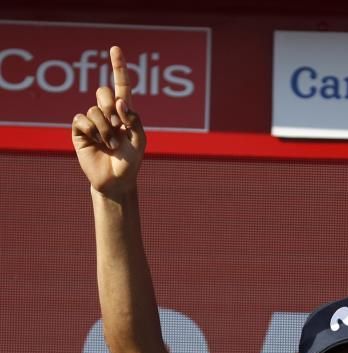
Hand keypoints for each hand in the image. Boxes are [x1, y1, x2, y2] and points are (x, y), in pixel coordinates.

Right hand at [71, 46, 145, 196]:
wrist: (116, 181)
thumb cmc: (130, 161)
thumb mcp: (140, 141)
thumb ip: (134, 120)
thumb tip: (119, 101)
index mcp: (124, 113)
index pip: (121, 86)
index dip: (119, 67)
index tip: (115, 48)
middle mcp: (107, 113)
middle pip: (103, 92)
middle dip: (110, 107)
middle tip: (117, 126)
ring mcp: (93, 121)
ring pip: (94, 109)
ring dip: (105, 129)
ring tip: (111, 144)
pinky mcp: (80, 131)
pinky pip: (81, 119)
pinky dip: (92, 131)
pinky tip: (96, 142)